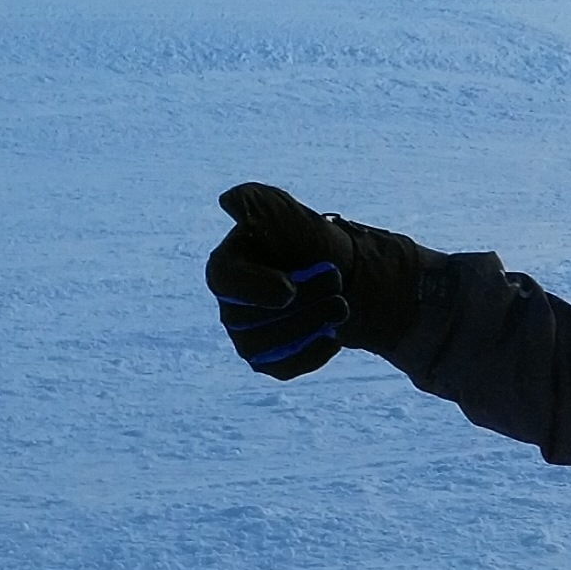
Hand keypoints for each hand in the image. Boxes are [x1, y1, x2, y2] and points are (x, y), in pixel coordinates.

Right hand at [205, 183, 423, 379]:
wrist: (344, 275)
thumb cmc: (308, 240)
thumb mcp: (286, 213)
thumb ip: (259, 202)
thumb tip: (230, 201)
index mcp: (227, 267)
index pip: (225, 281)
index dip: (255, 289)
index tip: (290, 289)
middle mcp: (230, 307)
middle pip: (250, 319)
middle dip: (301, 301)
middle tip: (336, 280)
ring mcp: (247, 337)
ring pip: (266, 346)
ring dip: (309, 324)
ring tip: (341, 305)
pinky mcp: (270, 361)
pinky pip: (283, 368)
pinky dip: (311, 354)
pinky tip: (334, 336)